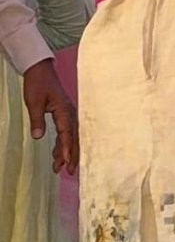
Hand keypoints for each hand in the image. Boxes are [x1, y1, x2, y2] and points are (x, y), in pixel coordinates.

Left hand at [22, 59, 78, 173]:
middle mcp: (70, 113)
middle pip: (74, 138)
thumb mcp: (34, 102)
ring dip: (66, 152)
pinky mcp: (64, 114)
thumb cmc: (37, 84)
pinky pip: (67, 132)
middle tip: (67, 171)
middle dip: (71, 155)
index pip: (67, 133)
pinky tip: (57, 153)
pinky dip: (63, 144)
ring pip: (71, 137)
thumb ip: (37, 120)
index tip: (66, 162)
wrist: (40, 70)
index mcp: (64, 110)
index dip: (67, 149)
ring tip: (59, 167)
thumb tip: (38, 137)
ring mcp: (68, 114)